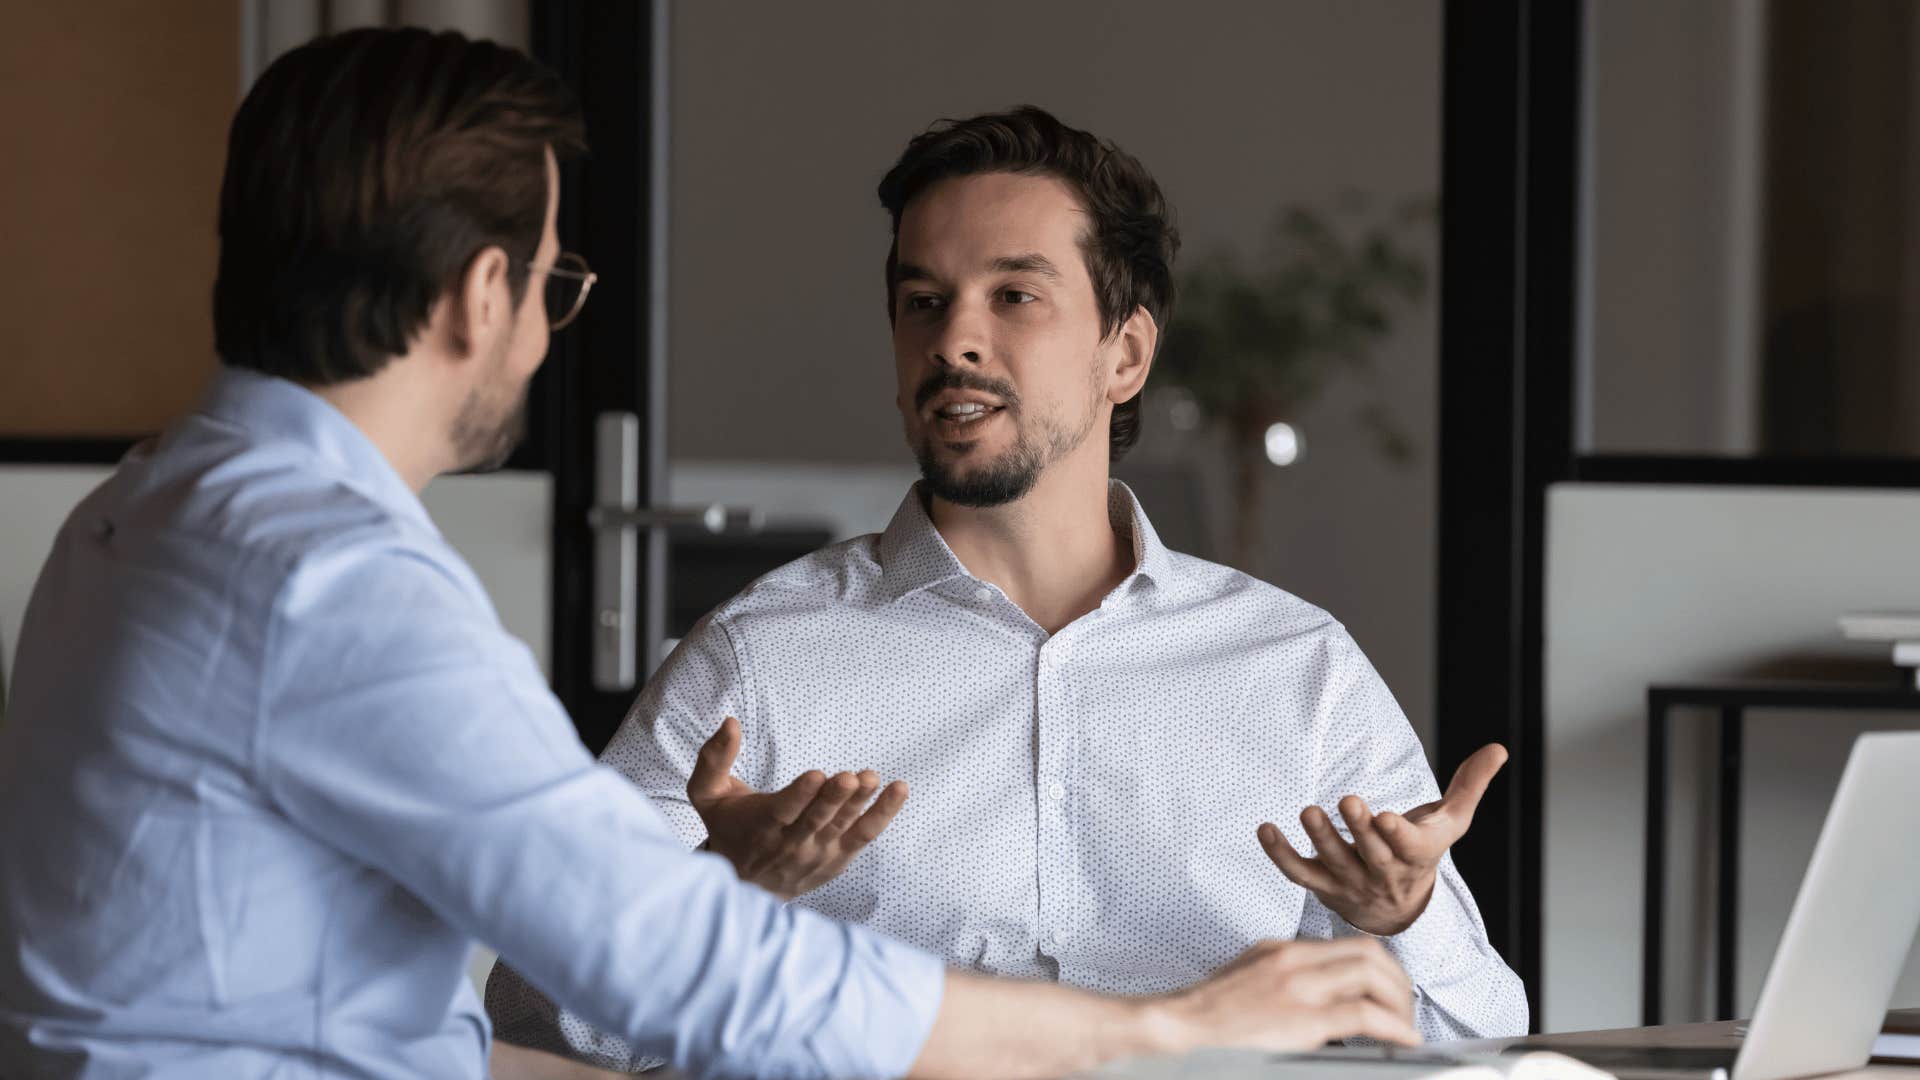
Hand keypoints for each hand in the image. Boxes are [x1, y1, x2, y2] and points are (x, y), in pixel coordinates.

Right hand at [686, 716, 908, 900]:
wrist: (746, 883)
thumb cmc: (728, 827)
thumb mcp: (707, 794)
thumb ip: (714, 759)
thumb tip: (730, 722)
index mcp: (761, 826)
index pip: (783, 812)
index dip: (801, 795)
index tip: (816, 774)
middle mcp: (791, 845)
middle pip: (817, 820)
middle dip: (834, 799)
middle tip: (851, 777)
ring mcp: (818, 854)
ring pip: (843, 827)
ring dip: (861, 803)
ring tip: (874, 778)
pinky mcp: (839, 858)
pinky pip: (865, 835)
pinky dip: (883, 814)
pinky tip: (898, 790)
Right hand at [1152, 937, 1419, 1049]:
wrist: (1175, 1028)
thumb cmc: (1204, 1018)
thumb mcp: (1245, 982)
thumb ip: (1280, 982)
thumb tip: (1314, 1002)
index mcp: (1280, 951)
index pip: (1348, 945)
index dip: (1381, 968)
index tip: (1390, 991)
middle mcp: (1293, 960)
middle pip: (1369, 952)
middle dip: (1398, 981)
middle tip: (1405, 1008)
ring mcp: (1298, 986)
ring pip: (1373, 975)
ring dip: (1400, 1002)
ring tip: (1405, 1026)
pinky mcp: (1302, 1018)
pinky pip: (1366, 1015)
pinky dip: (1394, 1027)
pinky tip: (1403, 1040)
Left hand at [1257, 743, 1508, 935]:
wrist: (1400, 911)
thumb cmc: (1423, 852)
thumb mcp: (1452, 822)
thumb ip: (1471, 784)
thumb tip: (1499, 747)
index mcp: (1417, 856)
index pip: (1410, 849)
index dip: (1398, 836)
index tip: (1387, 817)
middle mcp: (1384, 873)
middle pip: (1371, 854)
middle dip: (1359, 830)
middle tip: (1347, 801)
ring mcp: (1352, 883)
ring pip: (1334, 864)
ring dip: (1320, 839)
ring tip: (1308, 812)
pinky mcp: (1324, 886)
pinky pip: (1299, 873)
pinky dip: (1280, 854)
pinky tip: (1265, 829)